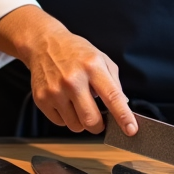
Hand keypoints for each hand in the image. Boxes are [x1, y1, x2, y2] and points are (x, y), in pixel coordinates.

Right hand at [0, 6, 136, 135]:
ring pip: (75, 125)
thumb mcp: (101, 59)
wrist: (44, 44)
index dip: (123, 116)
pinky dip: (66, 118)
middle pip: (91, 119)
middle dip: (99, 126)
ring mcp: (55, 90)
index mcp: (93, 67)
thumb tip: (123, 105)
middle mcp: (73, 79)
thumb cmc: (75, 52)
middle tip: (99, 120)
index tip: (131, 129)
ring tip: (78, 104)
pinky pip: (60, 123)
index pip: (112, 96)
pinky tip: (65, 102)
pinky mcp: (41, 99)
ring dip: (81, 122)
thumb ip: (114, 82)